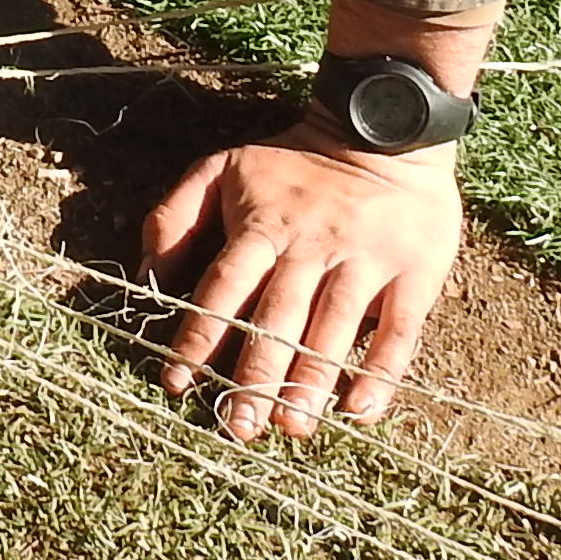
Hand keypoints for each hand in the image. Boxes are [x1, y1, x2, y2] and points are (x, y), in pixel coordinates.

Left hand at [138, 130, 462, 440]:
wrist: (384, 132)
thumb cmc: (294, 163)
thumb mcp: (222, 168)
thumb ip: (175, 216)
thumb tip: (146, 274)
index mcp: (262, 226)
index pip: (223, 288)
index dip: (199, 336)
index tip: (177, 383)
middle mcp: (311, 247)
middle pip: (277, 318)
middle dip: (255, 376)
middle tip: (239, 426)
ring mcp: (364, 261)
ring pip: (333, 328)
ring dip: (311, 381)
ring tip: (292, 427)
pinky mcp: (414, 272)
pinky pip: (399, 329)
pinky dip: (381, 371)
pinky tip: (360, 410)